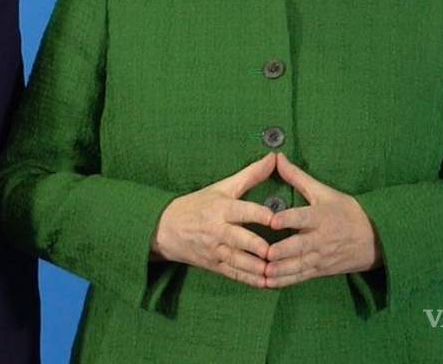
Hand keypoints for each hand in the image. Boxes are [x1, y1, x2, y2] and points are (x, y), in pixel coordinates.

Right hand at [151, 153, 277, 287]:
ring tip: (276, 272)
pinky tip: (267, 284)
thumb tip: (273, 157)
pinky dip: (250, 280)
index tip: (277, 219)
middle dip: (258, 247)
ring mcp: (215, 250)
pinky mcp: (214, 265)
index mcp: (221, 208)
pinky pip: (234, 274)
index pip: (243, 211)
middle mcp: (217, 230)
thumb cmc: (198, 204)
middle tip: (277, 252)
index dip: (260, 215)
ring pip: (238, 261)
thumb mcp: (222, 187)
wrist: (165, 228)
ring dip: (257, 268)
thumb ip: (251, 174)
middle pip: (240, 239)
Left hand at [264, 154, 380, 287]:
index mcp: (321, 216)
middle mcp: (321, 238)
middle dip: (283, 251)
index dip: (288, 219)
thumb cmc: (346, 211)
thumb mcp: (324, 191)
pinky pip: (301, 277)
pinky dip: (286, 281)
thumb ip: (297, 177)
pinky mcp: (320, 270)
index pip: (303, 217)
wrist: (375, 238)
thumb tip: (277, 157)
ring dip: (281, 270)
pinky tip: (269, 283)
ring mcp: (321, 257)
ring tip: (263, 272)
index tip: (273, 221)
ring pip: (299, 265)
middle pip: (300, 246)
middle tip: (265, 253)